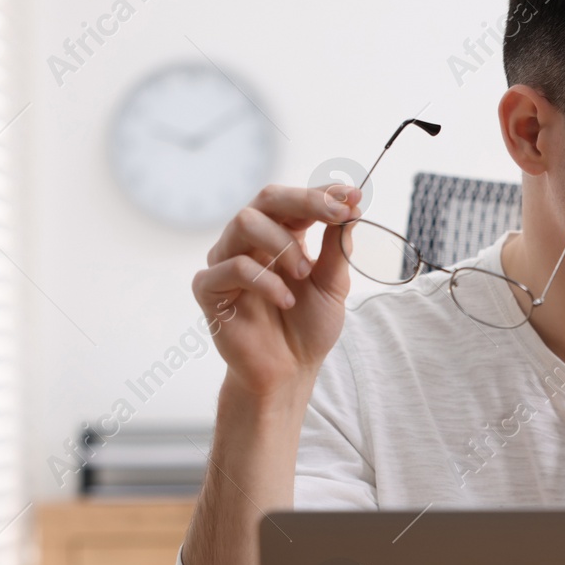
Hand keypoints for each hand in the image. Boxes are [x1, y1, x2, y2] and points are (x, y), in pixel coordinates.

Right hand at [191, 183, 360, 401]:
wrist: (288, 372)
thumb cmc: (307, 326)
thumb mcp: (332, 284)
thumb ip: (337, 247)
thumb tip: (352, 208)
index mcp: (280, 234)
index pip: (296, 201)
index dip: (324, 193)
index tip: (354, 195)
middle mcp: (250, 241)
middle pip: (267, 199)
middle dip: (305, 202)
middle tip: (337, 215)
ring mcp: (226, 261)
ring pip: (245, 222)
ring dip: (283, 244)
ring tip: (304, 274)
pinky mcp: (209, 288)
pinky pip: (231, 267)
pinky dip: (264, 280)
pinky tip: (285, 301)